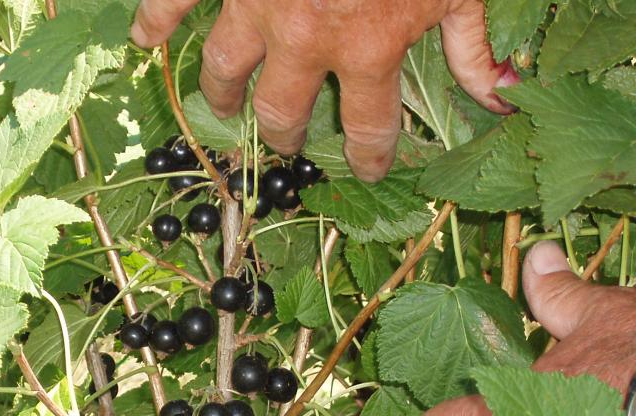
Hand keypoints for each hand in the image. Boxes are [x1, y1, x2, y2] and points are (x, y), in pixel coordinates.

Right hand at [131, 0, 517, 181]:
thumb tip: (500, 98)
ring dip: (225, 96)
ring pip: (227, 70)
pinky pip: (176, 0)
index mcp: (368, 47)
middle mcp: (305, 40)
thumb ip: (476, 43)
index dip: (370, 157)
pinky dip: (155, 20)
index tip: (368, 169)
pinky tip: (144, 41)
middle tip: (287, 146)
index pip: (369, 129)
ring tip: (224, 109)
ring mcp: (256, 3)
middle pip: (285, 113)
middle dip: (287, 137)